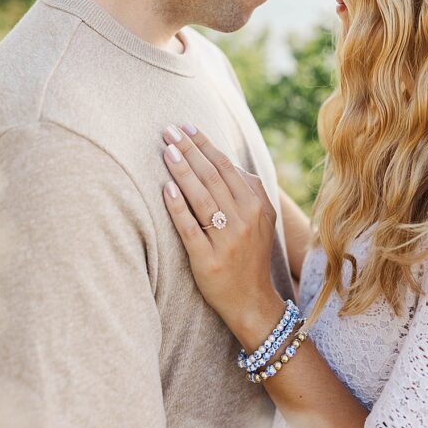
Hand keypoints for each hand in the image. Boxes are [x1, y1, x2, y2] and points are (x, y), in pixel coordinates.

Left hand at [161, 124, 283, 338]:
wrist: (251, 300)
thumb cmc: (250, 254)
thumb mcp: (262, 219)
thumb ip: (250, 189)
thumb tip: (226, 161)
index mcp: (256, 205)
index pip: (226, 166)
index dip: (205, 145)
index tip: (186, 127)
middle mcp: (244, 219)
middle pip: (212, 176)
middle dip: (189, 150)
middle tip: (168, 130)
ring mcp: (226, 240)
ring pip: (202, 197)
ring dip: (182, 171)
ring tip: (166, 151)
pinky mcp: (208, 260)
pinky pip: (190, 228)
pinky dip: (178, 207)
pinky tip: (166, 188)